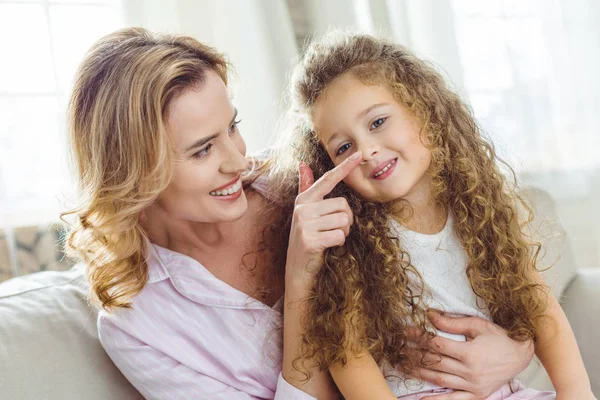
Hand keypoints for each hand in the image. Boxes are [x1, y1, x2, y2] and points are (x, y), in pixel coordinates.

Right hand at [285, 151, 361, 288]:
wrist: (297, 270)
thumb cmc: (306, 238)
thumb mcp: (304, 213)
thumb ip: (306, 188)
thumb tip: (302, 164)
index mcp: (304, 199)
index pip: (328, 180)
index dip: (344, 167)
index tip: (358, 155)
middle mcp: (302, 209)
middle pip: (343, 205)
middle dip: (346, 220)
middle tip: (333, 230)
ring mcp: (304, 225)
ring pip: (343, 221)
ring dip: (343, 232)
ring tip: (329, 238)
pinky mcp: (310, 240)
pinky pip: (340, 236)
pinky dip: (339, 243)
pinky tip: (327, 247)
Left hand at [411, 311, 533, 399]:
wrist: (522, 355)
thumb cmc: (500, 338)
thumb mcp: (477, 325)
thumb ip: (452, 322)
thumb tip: (429, 315)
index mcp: (470, 353)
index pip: (436, 344)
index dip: (418, 337)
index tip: (405, 331)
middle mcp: (470, 372)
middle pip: (434, 362)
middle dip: (414, 354)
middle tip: (398, 348)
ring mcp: (473, 386)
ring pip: (440, 379)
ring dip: (419, 373)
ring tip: (403, 365)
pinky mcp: (477, 395)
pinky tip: (421, 399)